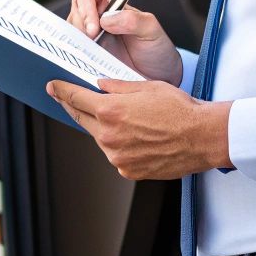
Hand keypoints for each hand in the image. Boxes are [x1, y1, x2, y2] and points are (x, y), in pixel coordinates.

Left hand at [45, 78, 233, 180]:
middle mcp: (109, 137)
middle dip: (74, 107)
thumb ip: (117, 86)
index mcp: (111, 111)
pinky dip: (118, 144)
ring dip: (101, 127)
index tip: (52, 87)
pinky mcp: (128, 170)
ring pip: (99, 138)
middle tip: (68, 98)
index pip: (76, 99)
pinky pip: (115, 154)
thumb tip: (99, 84)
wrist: (203, 137)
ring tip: (117, 118)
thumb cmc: (180, 110)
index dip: (61, 92)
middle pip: (82, 119)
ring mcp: (117, 157)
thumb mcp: (146, 86)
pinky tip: (133, 136)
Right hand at [67, 0, 182, 84]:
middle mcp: (98, 15)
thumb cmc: (156, 49)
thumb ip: (133, 20)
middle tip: (93, 40)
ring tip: (92, 52)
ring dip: (78, 40)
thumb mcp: (151, 31)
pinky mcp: (86, 53)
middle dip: (81, 24)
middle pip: (76, 10)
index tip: (94, 25)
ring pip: (70, 30)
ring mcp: (90, 34)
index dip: (87, 5)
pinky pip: (72, 49)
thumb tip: (106, 19)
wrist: (157, 76)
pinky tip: (85, 60)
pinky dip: (75, 53)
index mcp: (112, 1)